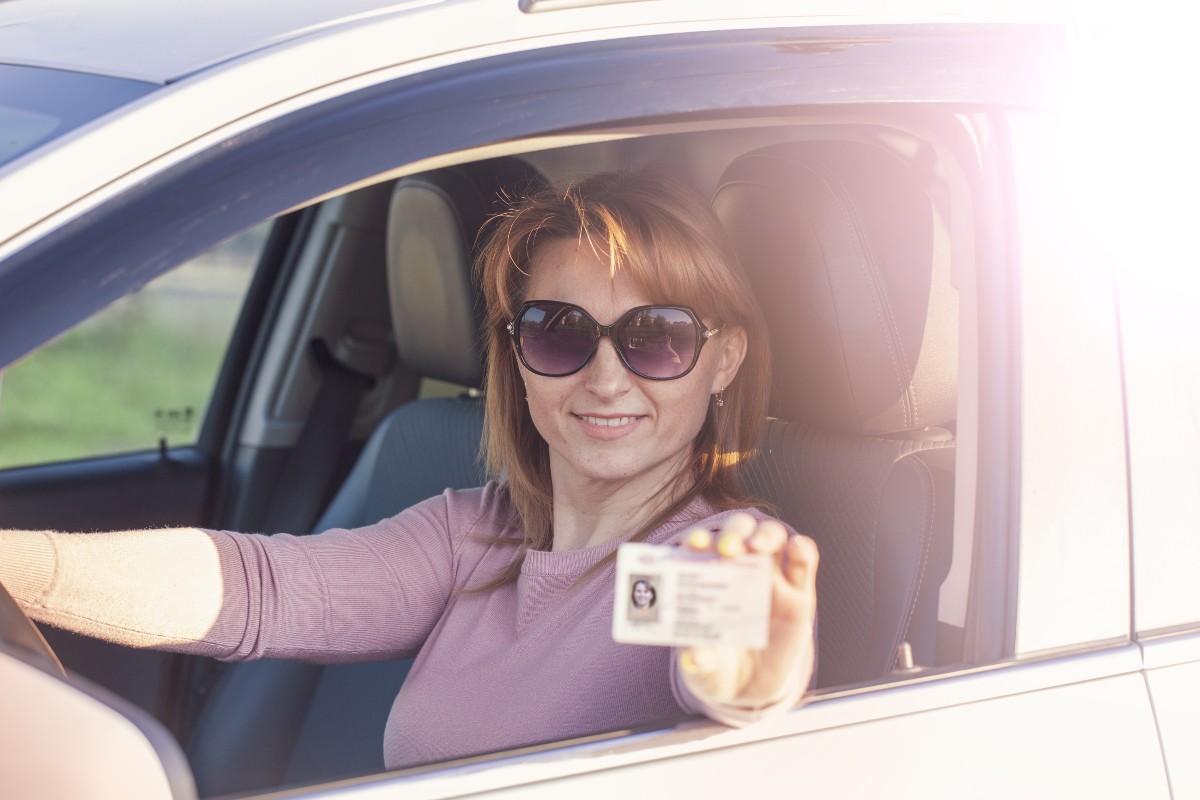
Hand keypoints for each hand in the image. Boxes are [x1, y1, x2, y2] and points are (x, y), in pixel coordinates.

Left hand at [677, 513, 817, 709]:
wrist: (748, 689)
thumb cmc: (716, 667)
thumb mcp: (704, 668)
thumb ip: (700, 661)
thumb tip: (694, 656)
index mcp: (707, 578)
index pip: (700, 546)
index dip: (698, 539)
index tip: (696, 545)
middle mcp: (738, 570)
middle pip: (737, 532)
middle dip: (733, 533)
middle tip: (729, 548)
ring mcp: (770, 579)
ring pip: (771, 537)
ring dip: (765, 535)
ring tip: (758, 547)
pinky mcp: (799, 595)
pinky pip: (804, 561)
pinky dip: (802, 549)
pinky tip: (797, 548)